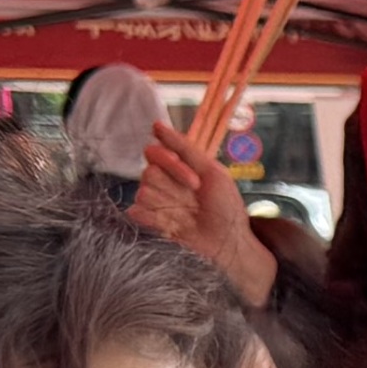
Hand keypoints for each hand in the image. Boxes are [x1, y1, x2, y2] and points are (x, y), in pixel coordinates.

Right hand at [133, 126, 277, 302]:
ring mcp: (156, 202)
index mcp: (177, 167)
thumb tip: (156, 125)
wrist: (229, 243)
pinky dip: (156, 217)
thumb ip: (185, 148)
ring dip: (169, 203)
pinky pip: (137, 211)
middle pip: (148, 171)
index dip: (171, 163)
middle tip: (196, 197)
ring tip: (189, 214)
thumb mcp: (213, 172)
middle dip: (174, 184)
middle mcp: (163, 182)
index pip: (154, 152)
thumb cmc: (226, 207)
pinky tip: (175, 224)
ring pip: (143, 190)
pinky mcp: (150, 221)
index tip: (195, 179)